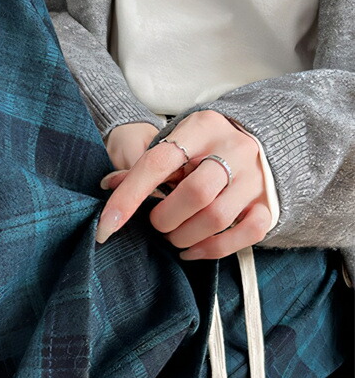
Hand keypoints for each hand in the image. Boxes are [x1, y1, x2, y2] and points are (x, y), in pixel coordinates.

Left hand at [96, 110, 272, 258]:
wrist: (260, 139)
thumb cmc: (202, 147)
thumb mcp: (173, 143)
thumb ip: (143, 165)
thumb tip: (110, 186)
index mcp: (203, 127)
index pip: (159, 162)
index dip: (129, 196)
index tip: (107, 225)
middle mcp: (234, 149)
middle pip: (196, 193)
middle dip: (165, 219)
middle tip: (157, 224)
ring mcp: (255, 177)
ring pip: (217, 218)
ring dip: (185, 237)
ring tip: (174, 236)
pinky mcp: (269, 203)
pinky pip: (246, 235)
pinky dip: (214, 249)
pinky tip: (193, 250)